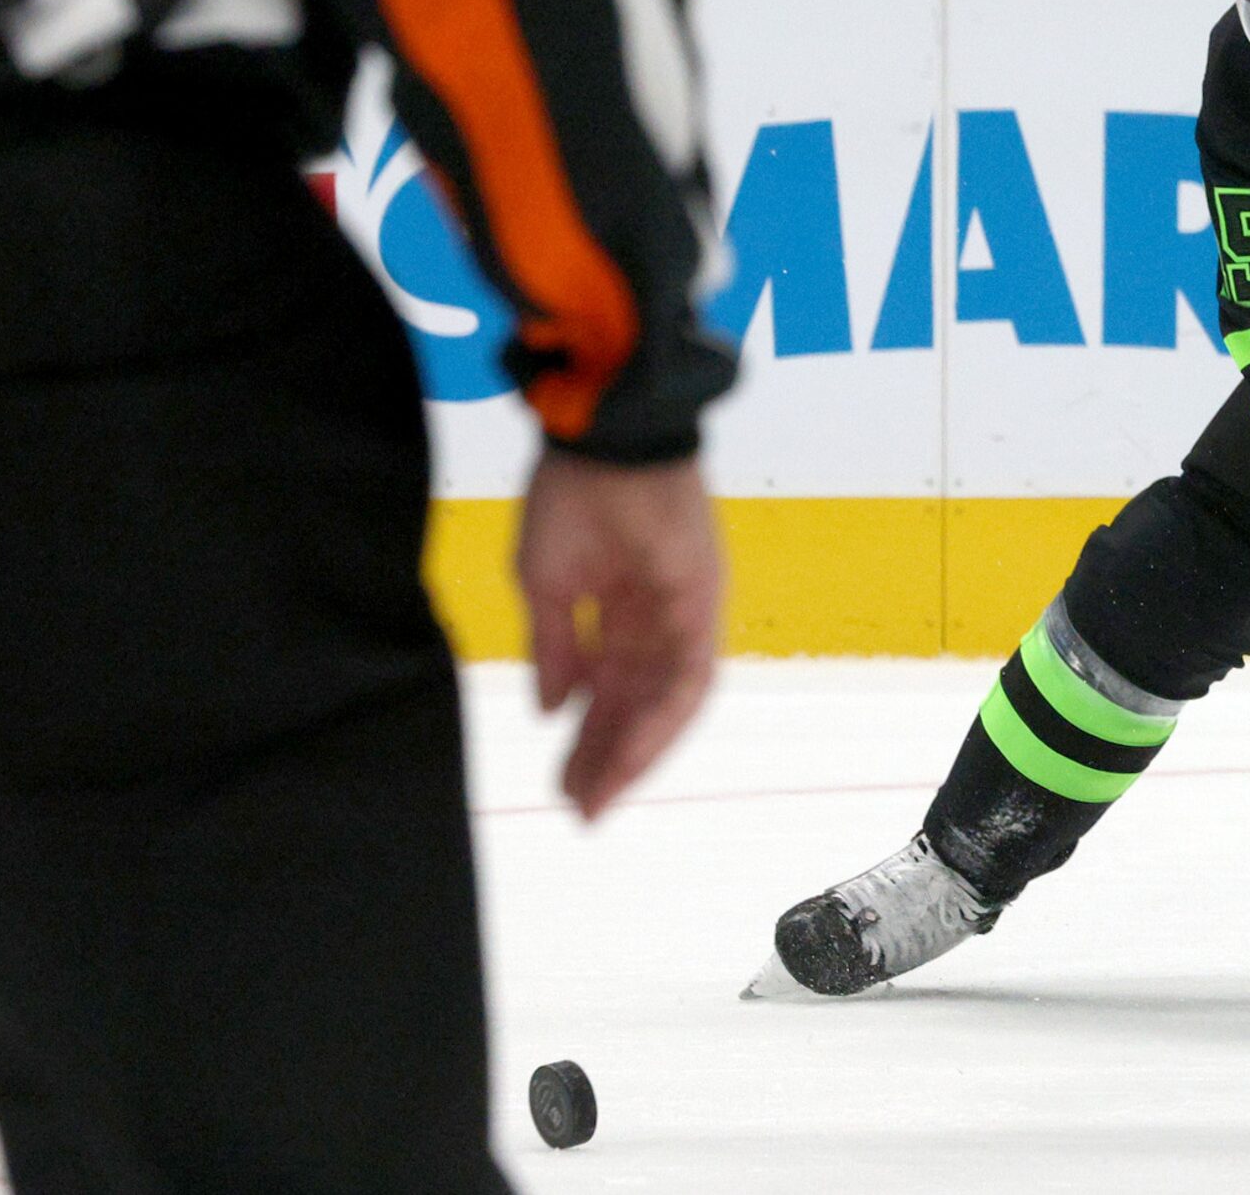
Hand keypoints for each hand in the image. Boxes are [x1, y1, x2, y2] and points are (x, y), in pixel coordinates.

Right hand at [515, 450, 728, 819]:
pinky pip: (690, 676)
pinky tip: (627, 754)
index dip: (586, 737)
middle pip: (638, 704)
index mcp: (619, 609)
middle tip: (579, 808)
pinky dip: (661, 719)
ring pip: (668, 701)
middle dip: (608, 758)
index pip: (609, 690)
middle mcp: (657, 617)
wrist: (603, 440)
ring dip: (635, 751)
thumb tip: (549, 708)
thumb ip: (555, 648)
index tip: (562, 783)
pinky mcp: (703, 603)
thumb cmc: (572, 493)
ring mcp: (684, 612)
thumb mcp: (546, 583)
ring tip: (600, 796)